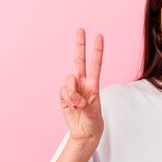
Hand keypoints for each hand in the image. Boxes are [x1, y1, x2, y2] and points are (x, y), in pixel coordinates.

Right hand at [60, 28, 103, 143]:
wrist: (85, 132)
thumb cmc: (93, 121)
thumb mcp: (92, 113)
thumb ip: (82, 103)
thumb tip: (72, 97)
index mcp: (93, 84)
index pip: (96, 64)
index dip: (97, 51)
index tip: (99, 36)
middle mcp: (82, 82)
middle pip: (79, 60)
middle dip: (80, 45)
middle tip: (81, 29)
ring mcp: (72, 88)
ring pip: (68, 80)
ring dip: (72, 93)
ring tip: (77, 105)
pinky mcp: (63, 96)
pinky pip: (62, 92)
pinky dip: (66, 100)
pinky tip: (71, 107)